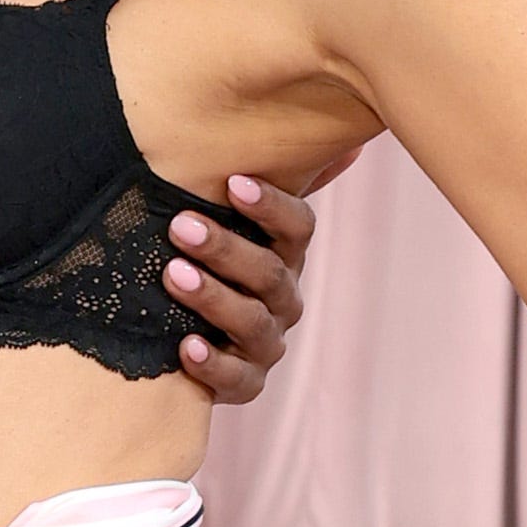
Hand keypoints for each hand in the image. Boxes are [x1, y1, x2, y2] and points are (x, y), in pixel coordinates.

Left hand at [169, 169, 320, 405]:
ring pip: (251, 321)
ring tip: (172, 275)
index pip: (297, 227)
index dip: (271, 206)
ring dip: (212, 297)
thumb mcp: (237, 223)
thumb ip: (281, 183)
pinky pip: (236, 378)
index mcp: (288, 255)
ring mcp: (267, 344)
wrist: (186, 337)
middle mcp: (285, 299)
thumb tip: (354, 142)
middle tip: (180, 226)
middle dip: (224, 248)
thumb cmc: (214, 267)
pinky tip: (185, 347)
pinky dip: (212, 363)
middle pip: (268, 273)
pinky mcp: (246, 383)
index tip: (234, 183)